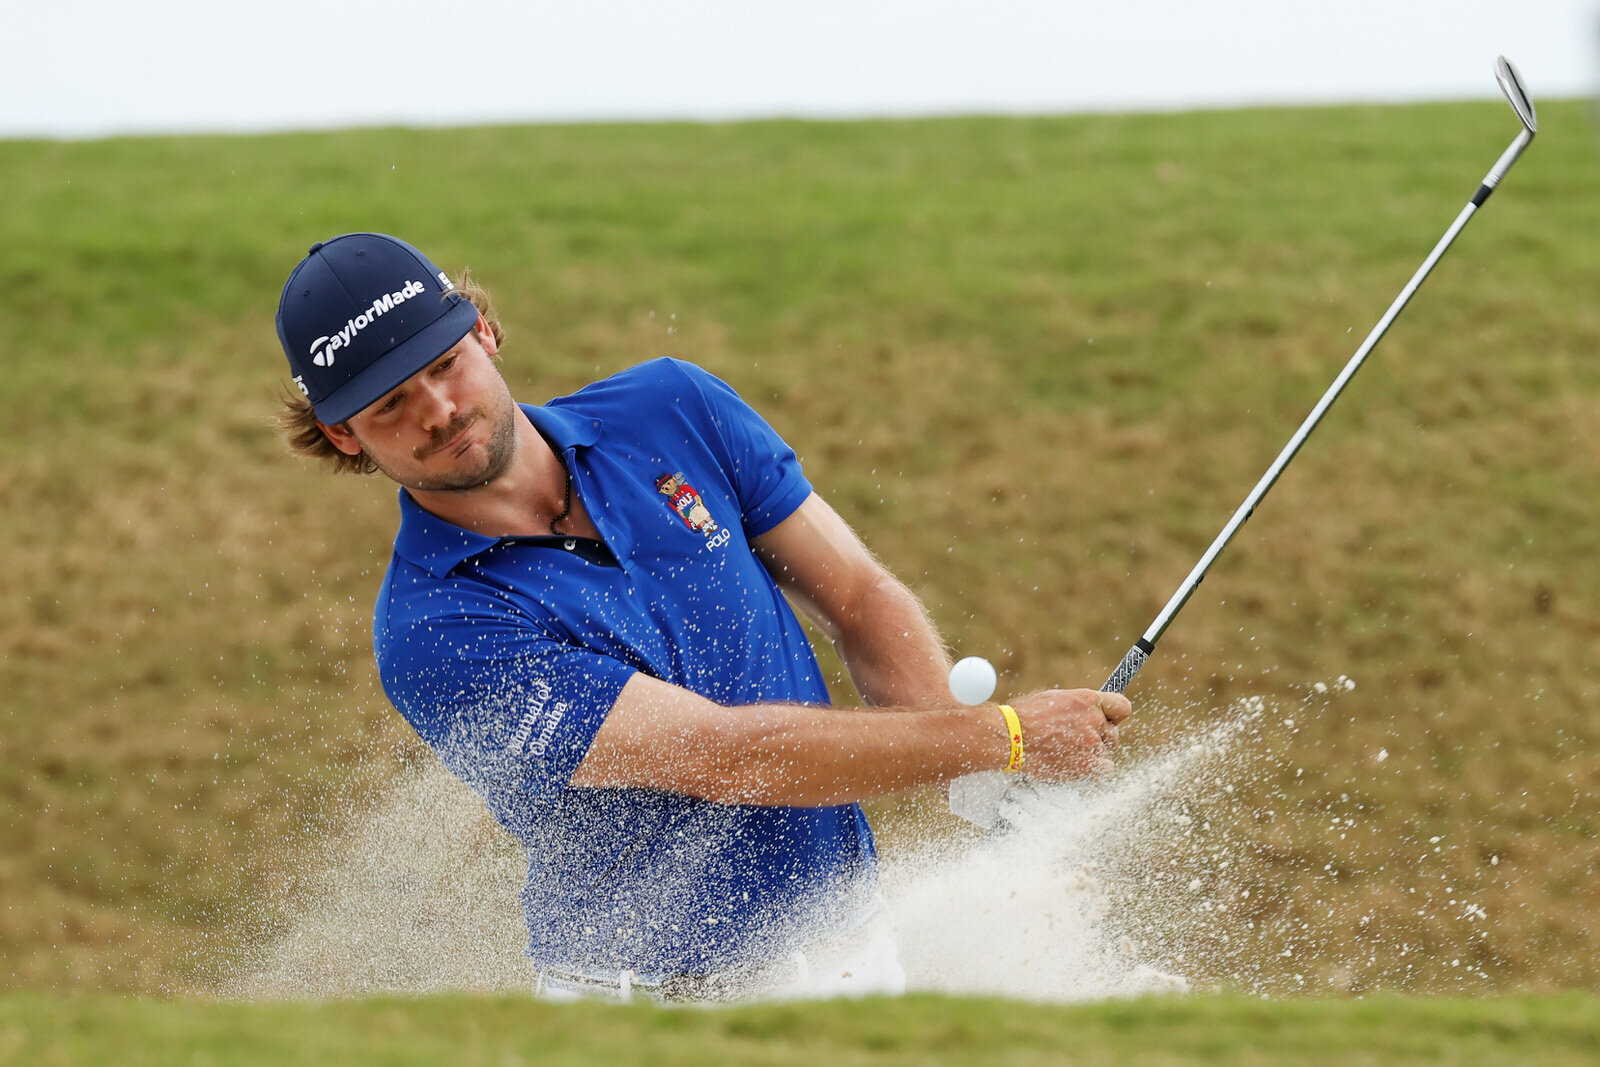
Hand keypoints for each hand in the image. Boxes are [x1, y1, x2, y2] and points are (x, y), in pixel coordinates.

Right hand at [1006, 688, 1131, 779]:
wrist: (1010, 737)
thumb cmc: (1024, 717)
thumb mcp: (1053, 699)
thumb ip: (1077, 705)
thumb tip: (1088, 711)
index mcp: (1086, 699)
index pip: (1122, 707)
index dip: (1115, 716)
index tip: (1107, 721)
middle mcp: (1094, 719)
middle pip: (1113, 733)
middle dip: (1100, 738)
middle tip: (1078, 741)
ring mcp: (1092, 743)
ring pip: (1105, 751)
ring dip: (1091, 754)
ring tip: (1066, 753)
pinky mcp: (1087, 765)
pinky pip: (1106, 769)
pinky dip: (1095, 770)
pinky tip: (1077, 766)